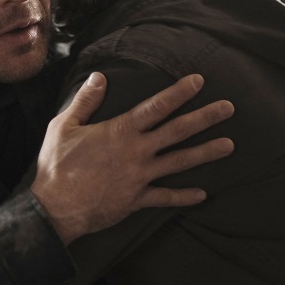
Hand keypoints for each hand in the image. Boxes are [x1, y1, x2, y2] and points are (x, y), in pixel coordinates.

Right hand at [32, 72, 234, 244]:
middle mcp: (137, 152)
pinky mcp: (137, 199)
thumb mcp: (64, 126)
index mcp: (120, 131)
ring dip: (206, 153)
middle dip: (205, 117)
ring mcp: (140, 177)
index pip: (156, 106)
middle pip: (178, 131)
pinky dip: (184, 196)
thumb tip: (99, 77)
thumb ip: (85, 101)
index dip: (179, 92)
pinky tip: (203, 194)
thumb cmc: (56, 165)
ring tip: (229, 145)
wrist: (55, 207)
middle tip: (228, 108)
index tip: (198, 81)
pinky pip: (166, 197)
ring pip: (180, 162)